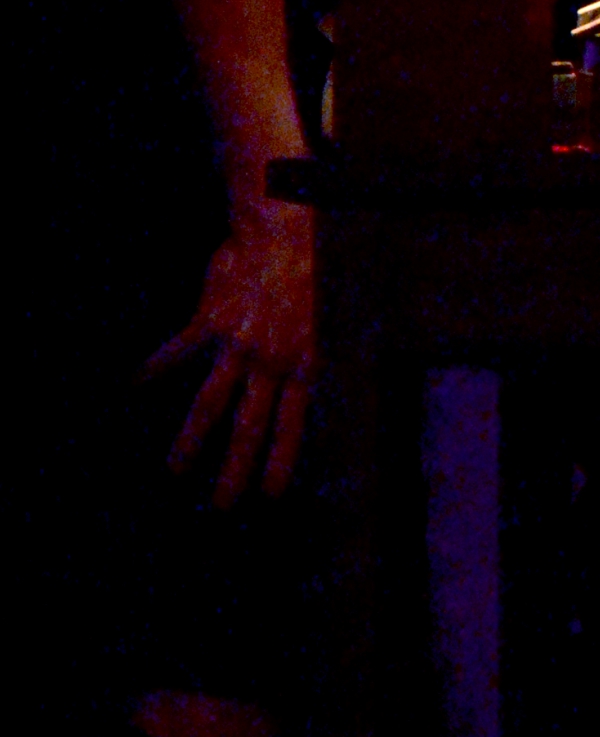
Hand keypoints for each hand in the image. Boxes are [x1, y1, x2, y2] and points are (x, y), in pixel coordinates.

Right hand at [144, 202, 316, 505]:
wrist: (284, 230)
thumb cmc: (312, 267)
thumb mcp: (330, 315)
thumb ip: (314, 351)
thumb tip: (313, 376)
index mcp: (303, 363)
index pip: (291, 426)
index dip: (279, 461)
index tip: (268, 495)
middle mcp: (271, 361)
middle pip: (249, 427)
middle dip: (234, 470)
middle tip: (220, 506)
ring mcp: (239, 344)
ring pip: (211, 403)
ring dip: (191, 440)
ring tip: (174, 470)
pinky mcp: (212, 321)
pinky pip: (179, 352)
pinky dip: (155, 369)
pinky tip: (132, 387)